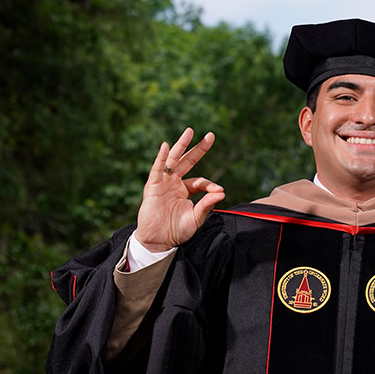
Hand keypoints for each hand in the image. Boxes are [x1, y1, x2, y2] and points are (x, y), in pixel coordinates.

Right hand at [135, 127, 225, 251]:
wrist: (158, 241)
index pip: (200, 181)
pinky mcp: (152, 187)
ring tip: (190, 131)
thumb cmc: (177, 231)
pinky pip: (157, 169)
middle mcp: (175, 183)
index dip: (210, 185)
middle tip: (211, 135)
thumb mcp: (196, 218)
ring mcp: (163, 183)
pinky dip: (161, 158)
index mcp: (185, 190)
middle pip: (188, 161)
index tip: (218, 192)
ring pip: (173, 160)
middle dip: (199, 149)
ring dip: (181, 145)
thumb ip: (207, 205)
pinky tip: (165, 146)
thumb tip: (222, 192)